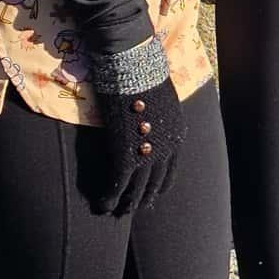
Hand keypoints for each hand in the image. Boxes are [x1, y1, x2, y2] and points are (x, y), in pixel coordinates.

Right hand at [90, 77, 184, 215]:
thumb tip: (144, 118)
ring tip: (114, 212)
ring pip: (137, 189)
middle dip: (142, 199)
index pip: (169, 170)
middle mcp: (167, 148)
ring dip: (126, 204)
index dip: (158, 186)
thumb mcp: (156, 99)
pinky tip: (101, 205)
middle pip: (155, 183)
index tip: (149, 197)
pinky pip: (118, 185)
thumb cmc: (142, 75)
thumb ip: (153, 115)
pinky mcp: (126, 154)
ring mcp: (148, 153)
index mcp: (176, 135)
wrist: (134, 66)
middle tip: (130, 210)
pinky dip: (110, 198)